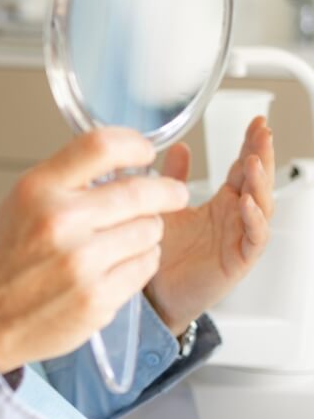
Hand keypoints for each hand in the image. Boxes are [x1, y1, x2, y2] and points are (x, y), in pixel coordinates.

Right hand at [0, 128, 189, 373]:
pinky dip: (141, 262)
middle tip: (174, 194)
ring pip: (150, 230)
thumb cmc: (8, 258)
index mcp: (39, 189)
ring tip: (127, 237)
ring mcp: (81, 262)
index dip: (134, 144)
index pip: (101, 146)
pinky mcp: (97, 297)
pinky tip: (120, 263)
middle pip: (140, 191)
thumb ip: (69, 178)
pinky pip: (146, 265)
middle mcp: (60, 221)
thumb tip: (123, 161)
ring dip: (147, 231)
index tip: (146, 152)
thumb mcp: (24, 200)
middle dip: (166, 192)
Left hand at [145, 116, 274, 334]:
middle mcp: (235, 218)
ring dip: (259, 183)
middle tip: (263, 132)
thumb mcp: (167, 207)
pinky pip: (255, 238)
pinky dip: (254, 220)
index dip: (252, 145)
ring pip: (262, 207)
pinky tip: (248, 204)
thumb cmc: (163, 254)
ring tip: (253, 162)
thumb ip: (174, 178)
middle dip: (262, 155)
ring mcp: (239, 238)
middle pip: (258, 182)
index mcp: (222, 203)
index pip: (243, 168)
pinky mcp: (238, 261)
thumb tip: (180, 147)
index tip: (258, 122)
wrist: (155, 295)